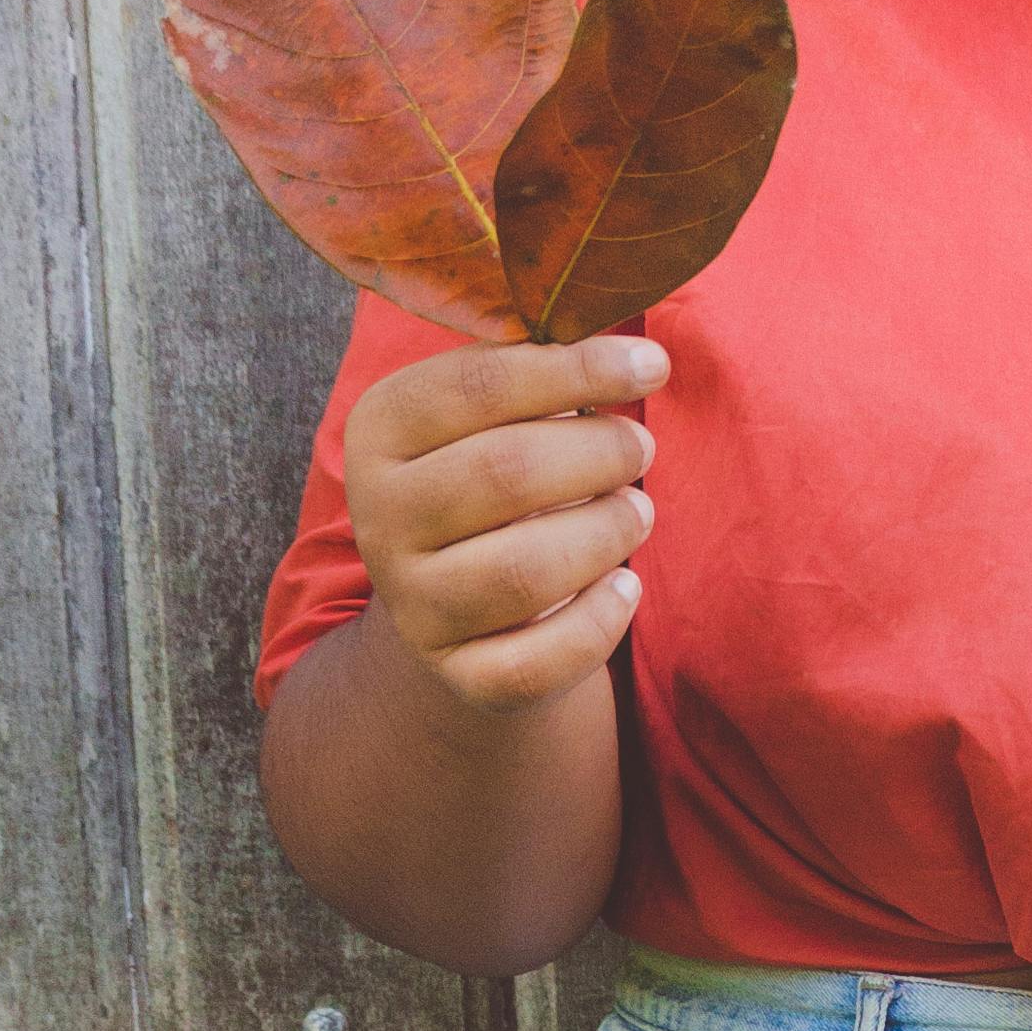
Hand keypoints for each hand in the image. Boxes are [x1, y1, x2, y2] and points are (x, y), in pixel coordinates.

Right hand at [343, 331, 668, 712]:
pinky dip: (600, 621)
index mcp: (380, 429)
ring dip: (606, 533)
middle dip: (599, 453)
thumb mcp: (500, 413)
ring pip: (524, 573)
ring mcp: (413, 605)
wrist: (461, 600)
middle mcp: (379, 518)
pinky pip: (539, 661)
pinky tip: (625, 586)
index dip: (576, 369)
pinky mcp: (460, 675)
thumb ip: (546, 374)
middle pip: (506, 474)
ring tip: (636, 511)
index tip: (652, 362)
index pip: (479, 385)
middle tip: (640, 447)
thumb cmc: (498, 477)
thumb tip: (638, 355)